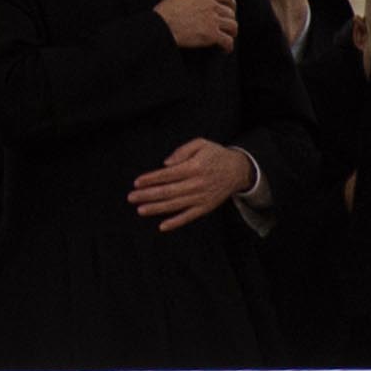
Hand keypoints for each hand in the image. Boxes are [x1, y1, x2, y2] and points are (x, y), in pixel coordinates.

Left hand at [129, 138, 254, 230]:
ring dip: (157, 208)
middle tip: (131, 197)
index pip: (168, 175)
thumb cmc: (216, 155)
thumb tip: (165, 163)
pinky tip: (162, 226)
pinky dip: (176, 222)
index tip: (137, 182)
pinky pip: (189, 217)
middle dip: (148, 195)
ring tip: (140, 210)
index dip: (151, 179)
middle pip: (168, 191)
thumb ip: (182, 151)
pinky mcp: (206, 207)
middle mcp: (197, 184)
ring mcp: (202, 198)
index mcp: (194, 167)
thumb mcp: (200, 144)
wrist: (239, 170)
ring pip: (176, 205)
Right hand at [155, 0, 236, 51]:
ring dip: (231, 33)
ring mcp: (213, 20)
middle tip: (226, 27)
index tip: (231, 8)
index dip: (231, 3)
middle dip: (229, 20)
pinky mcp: (212, 34)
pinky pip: (228, 41)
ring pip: (232, 26)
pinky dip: (228, 46)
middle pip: (230, 13)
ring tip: (228, 37)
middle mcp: (211, 5)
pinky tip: (225, 50)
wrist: (161, 26)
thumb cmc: (166, 11)